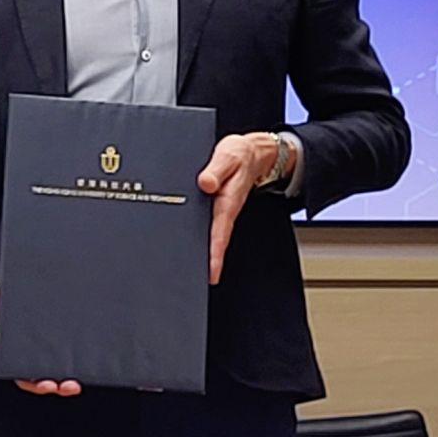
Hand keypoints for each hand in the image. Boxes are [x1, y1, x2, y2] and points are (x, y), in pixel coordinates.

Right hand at [0, 286, 81, 396]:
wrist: (19, 282)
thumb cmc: (5, 299)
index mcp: (19, 354)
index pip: (27, 377)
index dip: (37, 385)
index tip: (46, 385)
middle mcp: (37, 356)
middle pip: (48, 379)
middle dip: (59, 386)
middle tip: (68, 386)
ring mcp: (54, 349)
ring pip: (64, 370)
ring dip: (72, 379)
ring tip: (79, 380)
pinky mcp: (66, 339)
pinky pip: (76, 353)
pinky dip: (83, 359)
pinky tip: (92, 358)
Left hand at [196, 133, 280, 283]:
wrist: (251, 153)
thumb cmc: (238, 155)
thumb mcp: (227, 156)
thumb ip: (216, 169)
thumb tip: (205, 183)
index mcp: (227, 202)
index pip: (219, 233)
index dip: (214, 254)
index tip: (211, 273)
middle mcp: (222, 210)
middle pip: (213, 241)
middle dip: (206, 262)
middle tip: (194, 283)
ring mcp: (218, 211)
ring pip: (209, 236)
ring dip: (201, 253)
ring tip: (188, 273)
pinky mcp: (213, 207)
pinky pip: (205, 226)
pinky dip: (196, 238)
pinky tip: (186, 247)